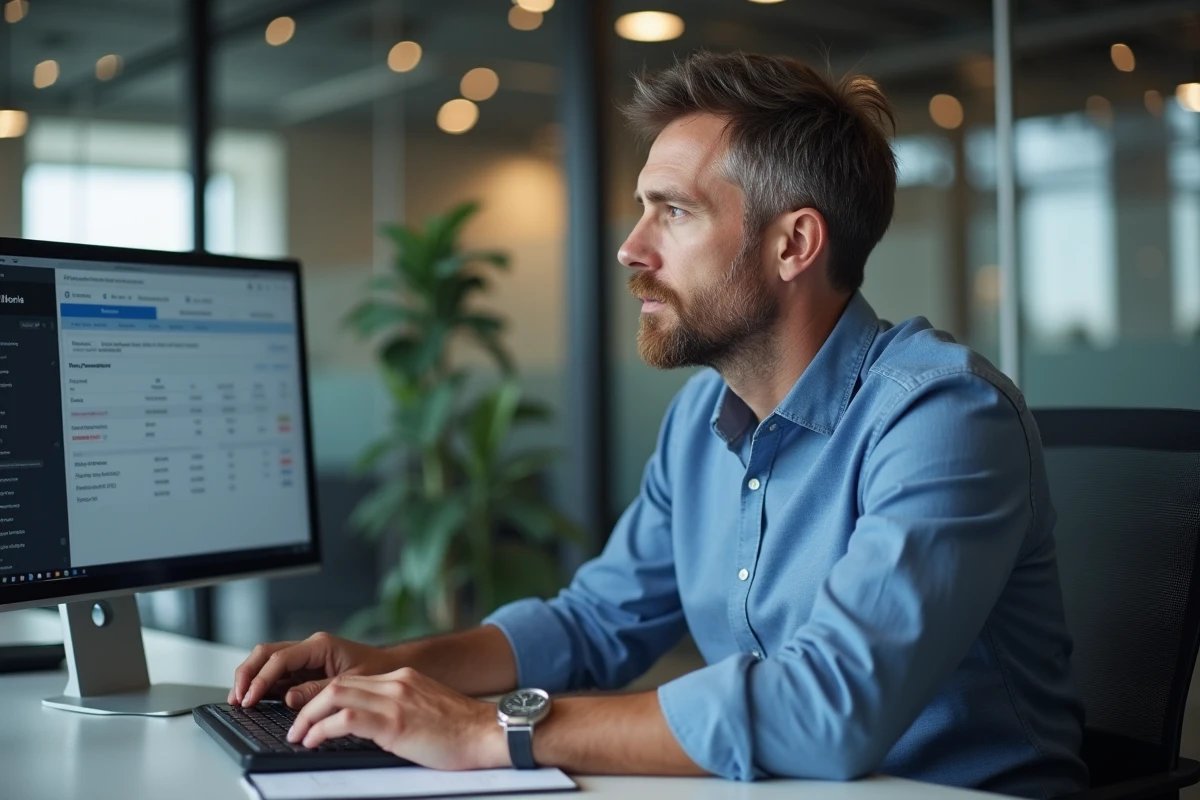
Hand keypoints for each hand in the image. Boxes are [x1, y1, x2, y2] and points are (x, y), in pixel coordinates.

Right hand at [230, 631, 396, 708]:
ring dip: (252, 680)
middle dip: (248, 674)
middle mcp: (309, 648)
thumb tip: (289, 698)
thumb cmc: (377, 670)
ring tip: (240, 700)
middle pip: (266, 654)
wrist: (391, 669)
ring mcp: (305, 659)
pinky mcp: (304, 671)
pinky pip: (278, 675)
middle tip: (237, 697)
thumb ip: (319, 690)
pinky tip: (255, 700)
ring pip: (267, 662)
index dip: (262, 678)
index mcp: (320, 645)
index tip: (250, 697)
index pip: (280, 658)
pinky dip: (264, 686)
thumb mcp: (350, 682)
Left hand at [285, 667, 507, 770]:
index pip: (352, 681)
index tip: (312, 715)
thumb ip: (401, 709)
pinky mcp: (396, 722)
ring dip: (309, 716)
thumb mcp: (427, 711)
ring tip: (299, 735)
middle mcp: (397, 683)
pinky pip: (346, 719)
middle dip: (309, 705)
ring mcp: (396, 700)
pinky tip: (314, 741)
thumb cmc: (464, 731)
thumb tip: (375, 727)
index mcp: (404, 679)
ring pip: (335, 695)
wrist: (490, 733)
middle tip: (297, 727)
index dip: (324, 697)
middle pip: (338, 684)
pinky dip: (322, 729)